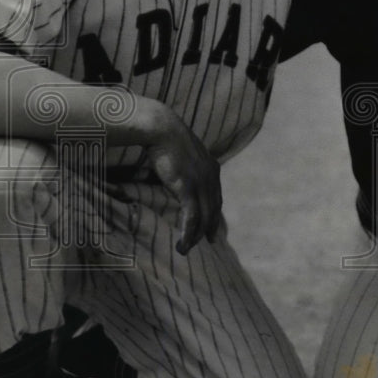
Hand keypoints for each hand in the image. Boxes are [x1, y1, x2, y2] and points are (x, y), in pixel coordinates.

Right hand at [140, 102, 221, 254]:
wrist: (162, 128)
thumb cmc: (165, 138)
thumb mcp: (181, 155)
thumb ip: (184, 167)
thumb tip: (177, 173)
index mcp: (211, 167)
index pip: (216, 196)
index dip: (215, 212)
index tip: (213, 225)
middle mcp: (211, 176)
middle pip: (213, 208)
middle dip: (210, 227)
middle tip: (209, 241)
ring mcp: (201, 182)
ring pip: (203, 217)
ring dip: (195, 236)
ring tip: (186, 249)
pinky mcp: (188, 187)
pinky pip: (191, 216)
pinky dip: (187, 232)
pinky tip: (182, 244)